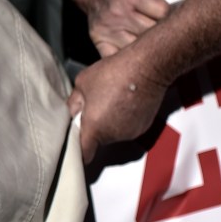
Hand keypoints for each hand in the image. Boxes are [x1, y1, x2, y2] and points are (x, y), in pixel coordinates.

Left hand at [69, 46, 168, 161]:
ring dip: (109, 122)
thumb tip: (72, 113)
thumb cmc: (114, 72)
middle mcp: (114, 135)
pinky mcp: (143, 126)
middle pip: (98, 141)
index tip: (74, 148)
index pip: (83, 155)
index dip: (77, 154)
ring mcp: (130, 132)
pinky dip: (123, 118)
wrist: (147, 67)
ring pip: (113, 133)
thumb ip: (74, 103)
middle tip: (93, 108)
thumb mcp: (82, 83)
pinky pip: (127, 127)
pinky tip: (123, 101)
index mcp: (95, 128)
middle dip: (93, 128)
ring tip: (111, 100)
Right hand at [81, 0, 172, 55]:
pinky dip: (130, 57)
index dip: (169, 12)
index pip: (162, 13)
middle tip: (158, 23)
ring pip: (140, 48)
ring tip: (147, 32)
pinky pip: (121, 58)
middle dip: (160, 29)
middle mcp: (116, 13)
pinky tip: (135, 48)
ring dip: (147, 44)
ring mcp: (108, 31)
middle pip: (152, 33)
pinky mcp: (101, 42)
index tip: (165, 10)